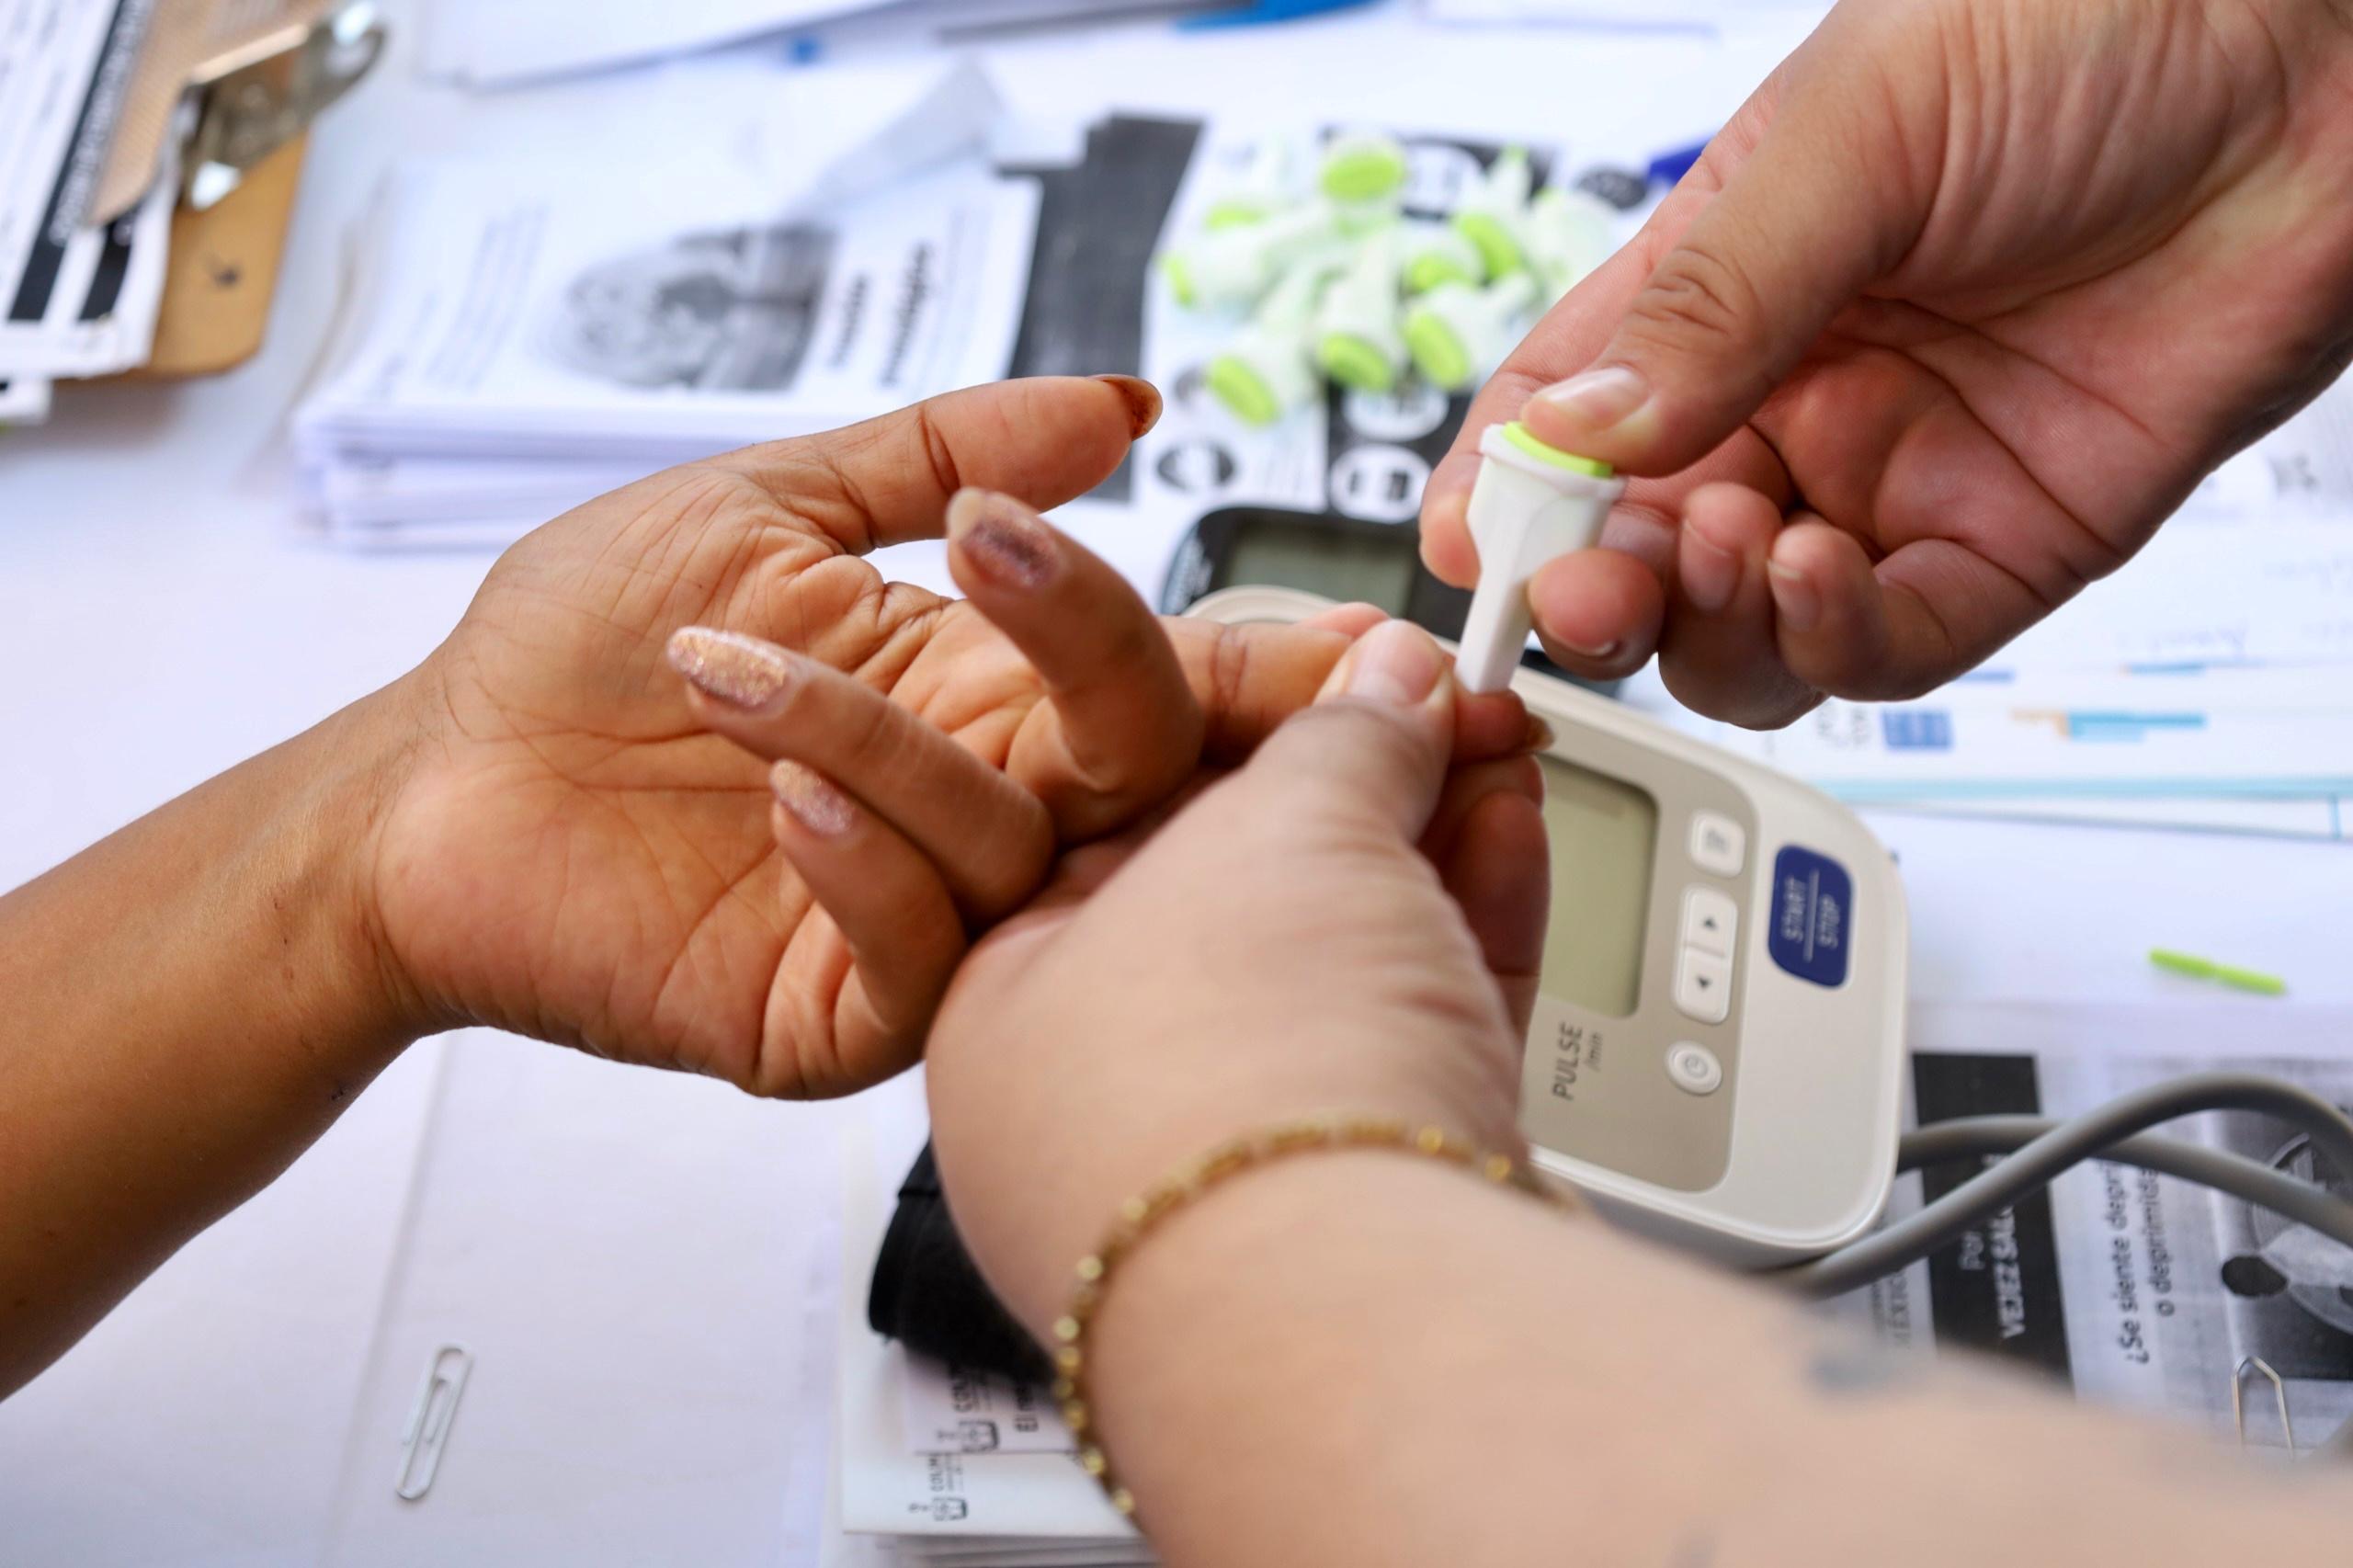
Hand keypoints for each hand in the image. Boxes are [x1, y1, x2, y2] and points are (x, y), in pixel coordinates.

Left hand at [363, 378, 1531, 1096]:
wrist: (428, 789)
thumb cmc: (584, 646)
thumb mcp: (767, 504)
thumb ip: (948, 448)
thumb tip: (1124, 402)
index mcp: (993, 695)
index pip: (1174, 683)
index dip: (1273, 660)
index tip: (1359, 631)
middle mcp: (987, 811)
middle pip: (1147, 772)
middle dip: (1140, 682)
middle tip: (1058, 597)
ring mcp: (924, 924)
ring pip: (1020, 854)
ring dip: (884, 745)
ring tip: (728, 670)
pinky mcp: (842, 1016)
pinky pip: (919, 962)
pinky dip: (866, 869)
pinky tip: (779, 796)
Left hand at [924, 620, 1549, 1331]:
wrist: (1346, 1312)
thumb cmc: (1226, 1078)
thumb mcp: (1277, 824)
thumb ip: (1338, 733)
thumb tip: (1391, 680)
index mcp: (1002, 1000)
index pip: (1112, 822)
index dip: (1235, 716)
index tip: (1328, 659)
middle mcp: (1104, 1098)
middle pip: (1243, 893)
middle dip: (1355, 778)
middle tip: (1442, 695)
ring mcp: (1235, 1165)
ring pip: (1342, 966)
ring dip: (1424, 839)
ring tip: (1496, 742)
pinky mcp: (1357, 1206)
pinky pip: (1408, 1040)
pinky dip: (1463, 933)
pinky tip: (1508, 833)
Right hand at [1423, 0, 2352, 725]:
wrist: (2317, 45)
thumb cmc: (2087, 22)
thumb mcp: (1855, 133)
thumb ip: (1711, 297)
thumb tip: (1575, 437)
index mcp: (1718, 289)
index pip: (1561, 421)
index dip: (1504, 496)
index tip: (1473, 547)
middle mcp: (1793, 397)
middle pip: (1639, 551)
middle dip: (1595, 588)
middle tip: (1586, 587)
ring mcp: (1896, 477)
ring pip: (1747, 629)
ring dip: (1711, 621)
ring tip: (1737, 545)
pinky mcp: (2012, 542)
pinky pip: (1891, 642)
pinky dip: (1835, 637)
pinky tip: (1819, 569)